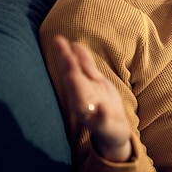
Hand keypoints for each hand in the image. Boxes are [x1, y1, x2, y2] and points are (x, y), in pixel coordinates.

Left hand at [54, 35, 131, 161]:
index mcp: (83, 107)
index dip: (74, 79)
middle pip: (72, 75)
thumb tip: (101, 109)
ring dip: (68, 54)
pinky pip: (87, 67)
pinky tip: (77, 45)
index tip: (70, 69)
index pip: (77, 91)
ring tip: (60, 40)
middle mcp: (81, 95)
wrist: (113, 129)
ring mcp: (87, 87)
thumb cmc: (110, 131)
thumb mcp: (109, 128)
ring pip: (76, 68)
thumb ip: (104, 118)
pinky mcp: (94, 83)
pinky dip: (82, 56)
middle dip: (66, 60)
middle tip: (58, 44)